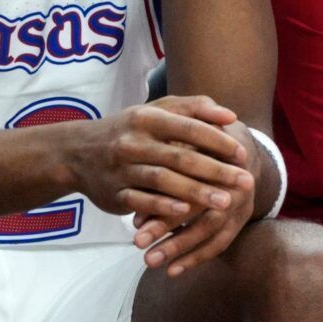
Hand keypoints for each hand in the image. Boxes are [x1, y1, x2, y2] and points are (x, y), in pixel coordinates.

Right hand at [67, 96, 253, 274]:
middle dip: (216, 171)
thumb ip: (191, 109)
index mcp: (145, 118)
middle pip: (180, 157)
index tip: (243, 153)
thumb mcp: (153, 111)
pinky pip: (142, 201)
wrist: (76, 153)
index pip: (188, 128)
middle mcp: (132, 142)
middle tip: (246, 182)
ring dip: (197, 192)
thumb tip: (229, 115)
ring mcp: (121, 169)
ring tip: (225, 202)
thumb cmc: (127, 130)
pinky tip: (186, 213)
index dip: (217, 140)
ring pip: (163, 181)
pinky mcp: (114, 194)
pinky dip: (164, 206)